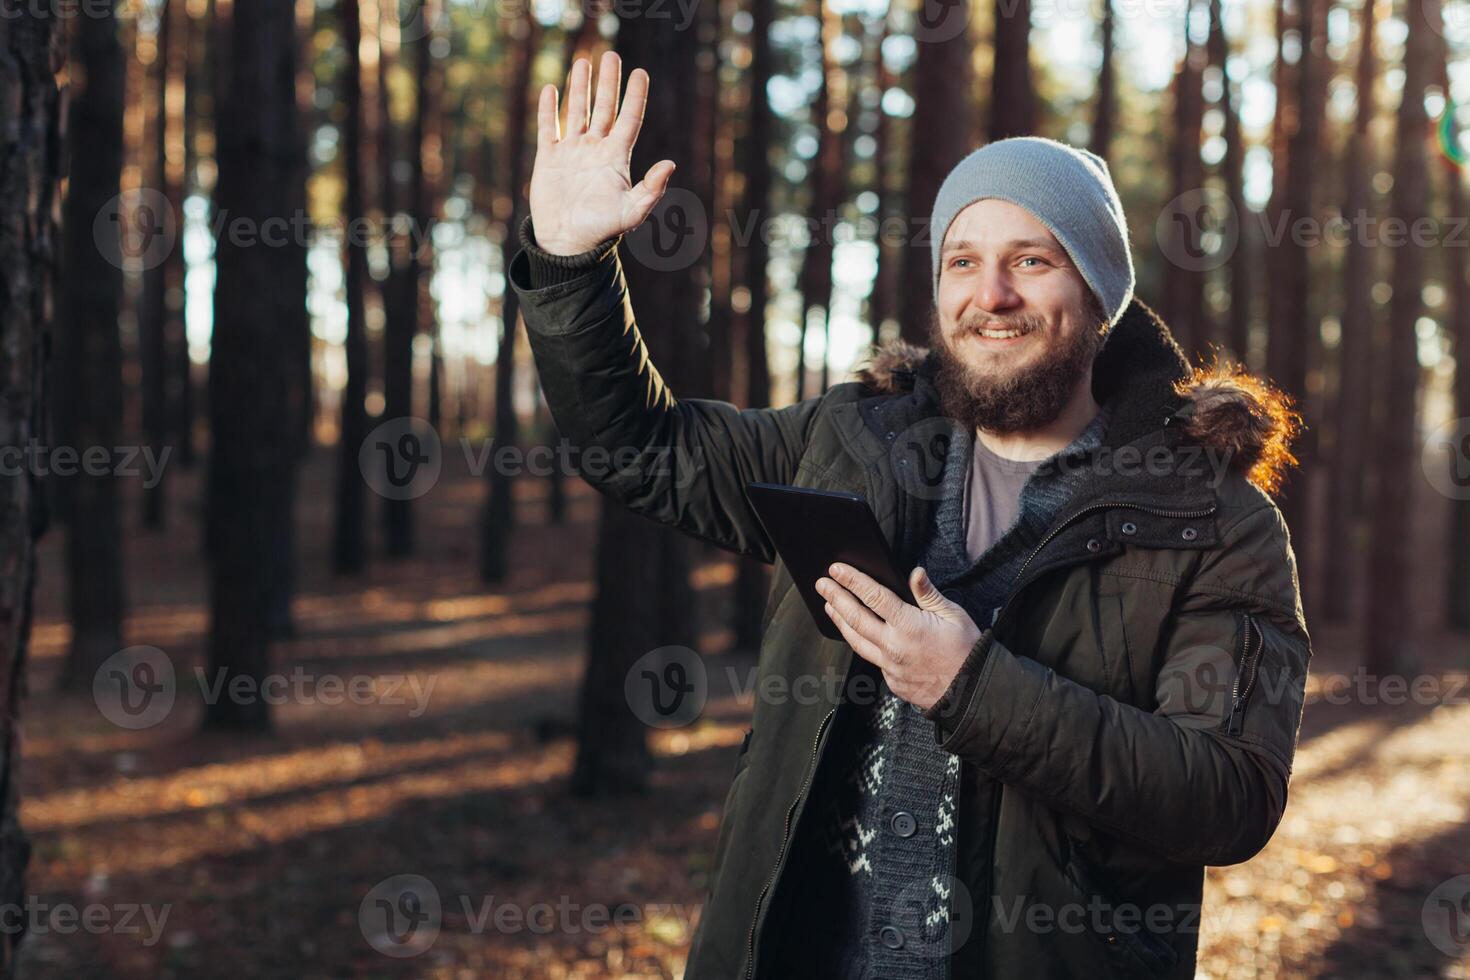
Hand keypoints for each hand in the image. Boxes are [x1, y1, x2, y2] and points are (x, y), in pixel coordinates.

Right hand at [529, 52, 675, 255]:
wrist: (567, 243)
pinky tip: (551, 89)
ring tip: (583, 62)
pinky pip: (548, 127)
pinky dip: (549, 109)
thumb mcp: (632, 212)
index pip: (629, 119)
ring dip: (580, 88)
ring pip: (577, 111)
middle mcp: (595, 149)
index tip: (640, 73)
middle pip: (604, 108)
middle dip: (608, 82)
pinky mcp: (548, 158)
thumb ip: (651, 189)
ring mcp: (572, 151)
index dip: (635, 96)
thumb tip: (670, 163)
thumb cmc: (602, 230)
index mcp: (616, 158)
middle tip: (611, 56)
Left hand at [815, 564, 982, 711]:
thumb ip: (928, 595)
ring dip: (840, 621)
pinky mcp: (892, 681)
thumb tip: (915, 573)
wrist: (973, 694)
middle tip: (821, 584)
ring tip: (829, 606)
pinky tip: (855, 634)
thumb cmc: (968, 652)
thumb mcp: (954, 615)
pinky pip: (872, 659)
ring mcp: (890, 666)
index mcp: (909, 626)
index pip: (873, 596)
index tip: (837, 570)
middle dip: (836, 597)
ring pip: (856, 641)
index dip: (852, 581)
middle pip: (856, 618)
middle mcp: (894, 646)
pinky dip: (860, 644)